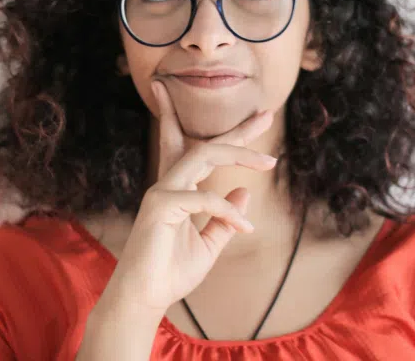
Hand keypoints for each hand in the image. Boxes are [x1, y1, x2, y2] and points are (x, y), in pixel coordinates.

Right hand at [100, 80, 276, 314]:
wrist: (145, 297)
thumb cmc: (171, 272)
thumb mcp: (209, 244)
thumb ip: (224, 218)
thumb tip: (244, 190)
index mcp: (179, 190)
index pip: (205, 155)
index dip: (232, 139)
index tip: (261, 123)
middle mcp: (169, 184)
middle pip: (205, 146)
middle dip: (237, 131)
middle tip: (267, 117)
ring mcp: (162, 192)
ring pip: (203, 156)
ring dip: (238, 155)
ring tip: (268, 162)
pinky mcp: (160, 206)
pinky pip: (203, 198)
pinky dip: (228, 211)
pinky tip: (245, 227)